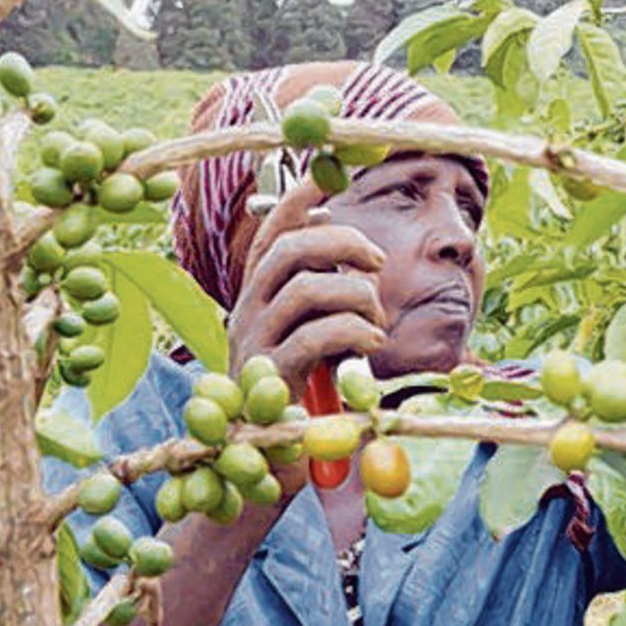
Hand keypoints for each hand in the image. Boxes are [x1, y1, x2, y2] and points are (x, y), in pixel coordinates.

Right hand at [228, 183, 387, 395]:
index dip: (302, 196)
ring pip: (303, 288)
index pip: (274, 231)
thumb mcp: (314, 330)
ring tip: (376, 322)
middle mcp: (247, 310)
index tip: (335, 171)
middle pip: (286, 249)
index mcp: (259, 293)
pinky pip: (313, 337)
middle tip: (378, 262)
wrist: (269, 453)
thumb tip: (342, 234)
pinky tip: (373, 343)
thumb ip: (325, 290)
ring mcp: (254, 343)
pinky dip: (353, 331)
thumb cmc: (302, 388)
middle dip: (341, 242)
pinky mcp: (270, 378)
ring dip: (355, 296)